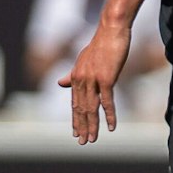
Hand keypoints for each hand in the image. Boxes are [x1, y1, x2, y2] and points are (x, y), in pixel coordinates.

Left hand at [61, 19, 130, 143]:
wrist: (111, 30)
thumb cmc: (101, 44)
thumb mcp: (83, 60)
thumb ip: (73, 74)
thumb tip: (60, 82)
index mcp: (76, 77)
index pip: (75, 103)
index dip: (75, 119)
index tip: (76, 132)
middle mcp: (81, 80)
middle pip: (81, 109)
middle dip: (81, 127)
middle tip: (82, 142)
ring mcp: (92, 80)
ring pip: (91, 108)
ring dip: (92, 126)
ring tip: (92, 139)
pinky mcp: (106, 79)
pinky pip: (107, 101)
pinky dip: (110, 116)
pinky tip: (112, 127)